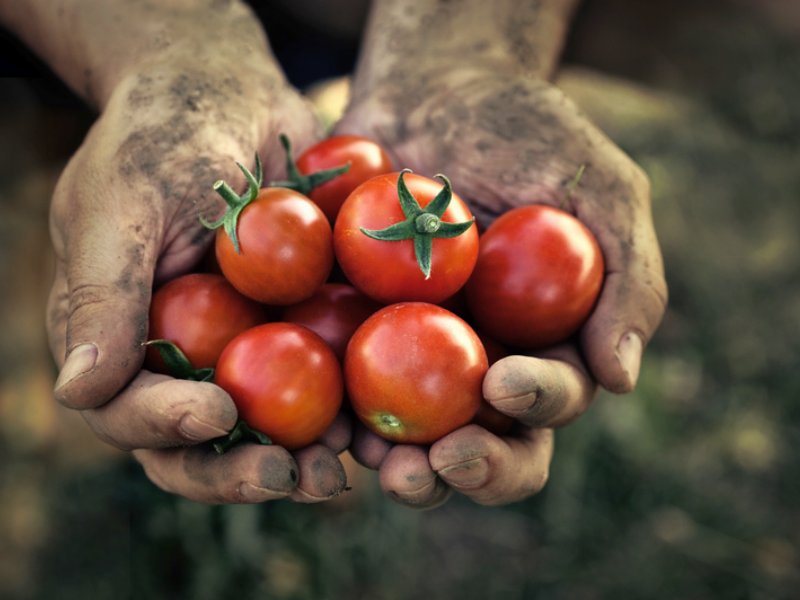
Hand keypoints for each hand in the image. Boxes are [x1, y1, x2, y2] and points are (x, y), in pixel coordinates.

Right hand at [43, 5, 348, 502]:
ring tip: (341, 468)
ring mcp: (245, 348)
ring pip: (269, 430)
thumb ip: (102, 297)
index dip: (167, 428)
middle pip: (201, 444)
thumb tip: (78, 393)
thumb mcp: (122, 203)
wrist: (231, 91)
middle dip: (240, 471)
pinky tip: (380, 426)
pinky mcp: (301, 331)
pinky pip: (326, 385)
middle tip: (288, 477)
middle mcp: (181, 358)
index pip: (128, 412)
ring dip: (303, 460)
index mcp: (121, 340)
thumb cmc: (162, 135)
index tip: (216, 413)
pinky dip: (350, 413)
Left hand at [338, 67, 666, 506]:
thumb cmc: (528, 132)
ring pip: (405, 436)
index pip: (549, 400)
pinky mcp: (349, 332)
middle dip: (467, 467)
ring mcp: (409, 355)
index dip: (536, 407)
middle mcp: (477, 364)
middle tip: (440, 462)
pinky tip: (318, 420)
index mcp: (543, 344)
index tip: (506, 382)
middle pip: (481, 444)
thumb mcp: (600, 188)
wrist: (435, 89)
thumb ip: (627, 277)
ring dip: (393, 462)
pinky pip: (336, 384)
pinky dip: (328, 411)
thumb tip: (620, 376)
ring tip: (374, 459)